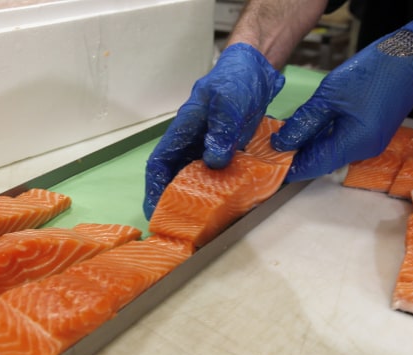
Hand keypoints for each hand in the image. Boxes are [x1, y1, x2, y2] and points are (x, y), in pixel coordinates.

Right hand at [143, 43, 284, 218]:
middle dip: (174, 202)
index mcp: (183, 129)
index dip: (154, 188)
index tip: (155, 211)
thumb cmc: (236, 78)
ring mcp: (211, 147)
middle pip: (176, 176)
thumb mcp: (229, 100)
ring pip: (197, 179)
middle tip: (181, 227)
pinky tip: (230, 205)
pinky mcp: (228, 150)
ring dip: (198, 200)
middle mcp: (193, 142)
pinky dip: (221, 191)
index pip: (160, 163)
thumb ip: (221, 129)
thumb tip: (213, 161)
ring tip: (204, 224)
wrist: (257, 68)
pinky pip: (220, 175)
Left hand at [272, 13, 412, 180]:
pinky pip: (342, 144)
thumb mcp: (329, 96)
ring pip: (331, 153)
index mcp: (354, 144)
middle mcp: (363, 151)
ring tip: (288, 137)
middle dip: (298, 156)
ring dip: (310, 147)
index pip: (314, 166)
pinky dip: (324, 139)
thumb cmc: (374, 73)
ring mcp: (369, 145)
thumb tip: (283, 143)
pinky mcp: (371, 137)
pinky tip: (310, 129)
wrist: (411, 62)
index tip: (270, 165)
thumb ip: (304, 122)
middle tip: (273, 147)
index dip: (290, 167)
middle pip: (322, 162)